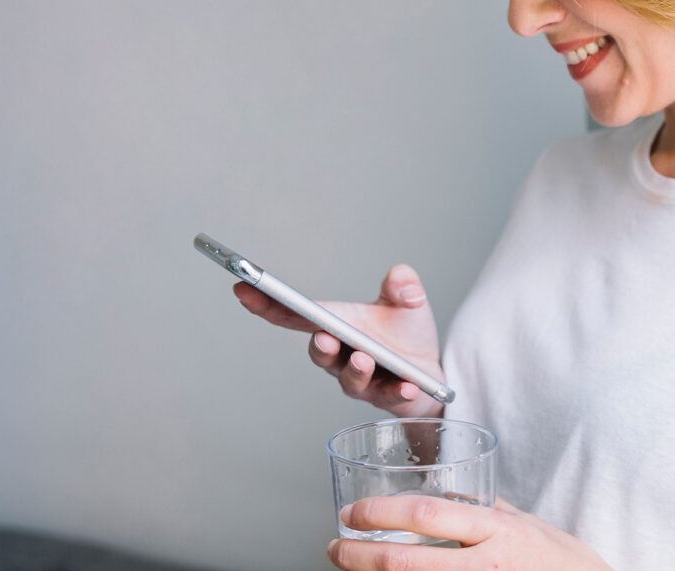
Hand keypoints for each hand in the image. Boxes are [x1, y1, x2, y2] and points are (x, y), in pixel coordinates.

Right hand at [234, 263, 443, 416]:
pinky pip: (388, 396)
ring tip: (363, 359)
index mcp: (337, 325)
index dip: (267, 304)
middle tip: (323, 337)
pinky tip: (407, 386)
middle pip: (320, 352)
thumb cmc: (406, 335)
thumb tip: (401, 276)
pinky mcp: (387, 398)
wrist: (431, 371)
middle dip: (320, 346)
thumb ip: (402, 286)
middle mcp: (341, 355)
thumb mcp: (407, 303)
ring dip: (355, 370)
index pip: (295, 315)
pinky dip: (396, 391)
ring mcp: (361, 380)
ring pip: (349, 379)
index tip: (243, 288)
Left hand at [330, 496, 612, 570]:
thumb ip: (485, 508)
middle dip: (359, 554)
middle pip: (406, 560)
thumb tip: (450, 490)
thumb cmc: (558, 560)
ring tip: (350, 569)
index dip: (381, 512)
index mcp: (494, 530)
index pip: (427, 514)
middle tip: (335, 547)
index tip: (353, 513)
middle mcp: (485, 564)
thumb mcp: (523, 522)